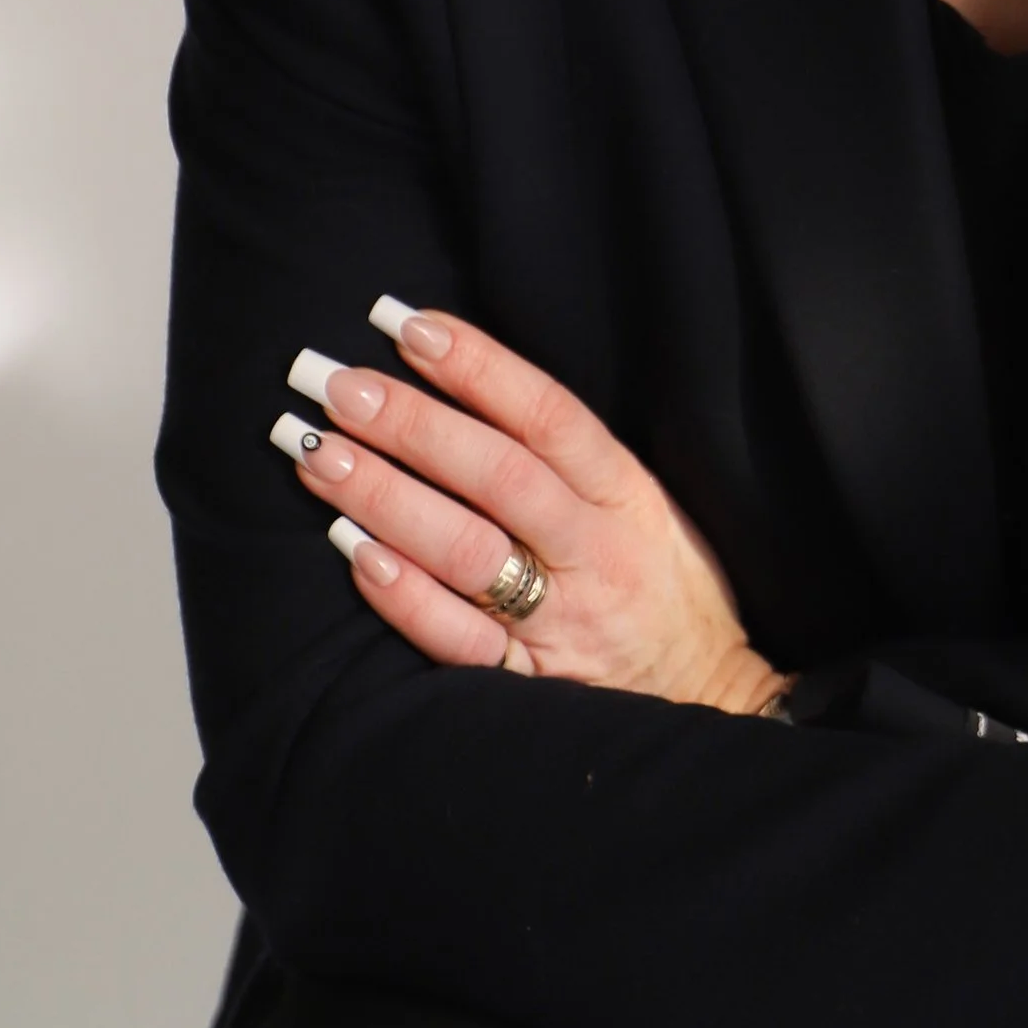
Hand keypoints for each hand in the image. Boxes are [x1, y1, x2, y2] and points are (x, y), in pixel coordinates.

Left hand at [276, 304, 785, 714]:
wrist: (708, 701)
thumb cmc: (660, 585)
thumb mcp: (644, 504)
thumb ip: (569, 457)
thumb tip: (461, 380)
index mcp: (627, 495)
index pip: (549, 416)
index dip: (478, 365)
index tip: (407, 325)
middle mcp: (597, 552)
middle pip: (499, 476)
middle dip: (412, 425)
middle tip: (338, 386)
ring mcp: (563, 622)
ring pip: (468, 553)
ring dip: (386, 499)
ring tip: (319, 454)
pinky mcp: (531, 684)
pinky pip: (459, 641)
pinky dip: (404, 596)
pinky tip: (353, 551)